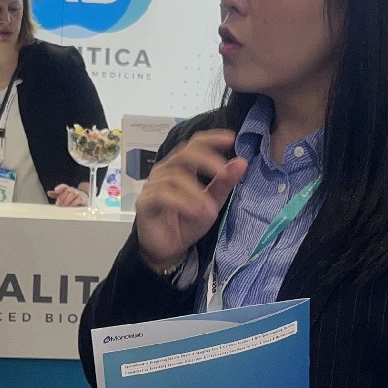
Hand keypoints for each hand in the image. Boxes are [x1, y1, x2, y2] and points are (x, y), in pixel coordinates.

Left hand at [49, 183, 89, 207]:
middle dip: (62, 198)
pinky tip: (70, 208)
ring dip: (67, 201)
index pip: (64, 186)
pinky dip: (73, 203)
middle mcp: (73, 190)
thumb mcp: (64, 196)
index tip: (55, 190)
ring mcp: (79, 194)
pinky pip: (78, 199)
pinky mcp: (83, 199)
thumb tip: (49, 193)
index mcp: (68, 189)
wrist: (85, 199)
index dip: (60, 187)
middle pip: (67, 191)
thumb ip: (56, 195)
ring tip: (63, 207)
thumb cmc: (73, 198)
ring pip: (72, 195)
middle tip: (58, 205)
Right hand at [134, 129, 248, 271]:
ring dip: (196, 192)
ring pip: (175, 177)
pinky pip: (162, 195)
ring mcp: (153, 185)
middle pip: (184, 154)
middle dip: (205, 159)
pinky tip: (194, 211)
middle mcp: (166, 171)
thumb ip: (224, 183)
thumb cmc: (187, 222)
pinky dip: (181, 201)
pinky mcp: (145, 202)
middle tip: (222, 171)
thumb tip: (242, 162)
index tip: (230, 138)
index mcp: (182, 167)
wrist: (169, 249)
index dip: (211, 138)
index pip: (194, 145)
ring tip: (209, 210)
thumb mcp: (212, 203)